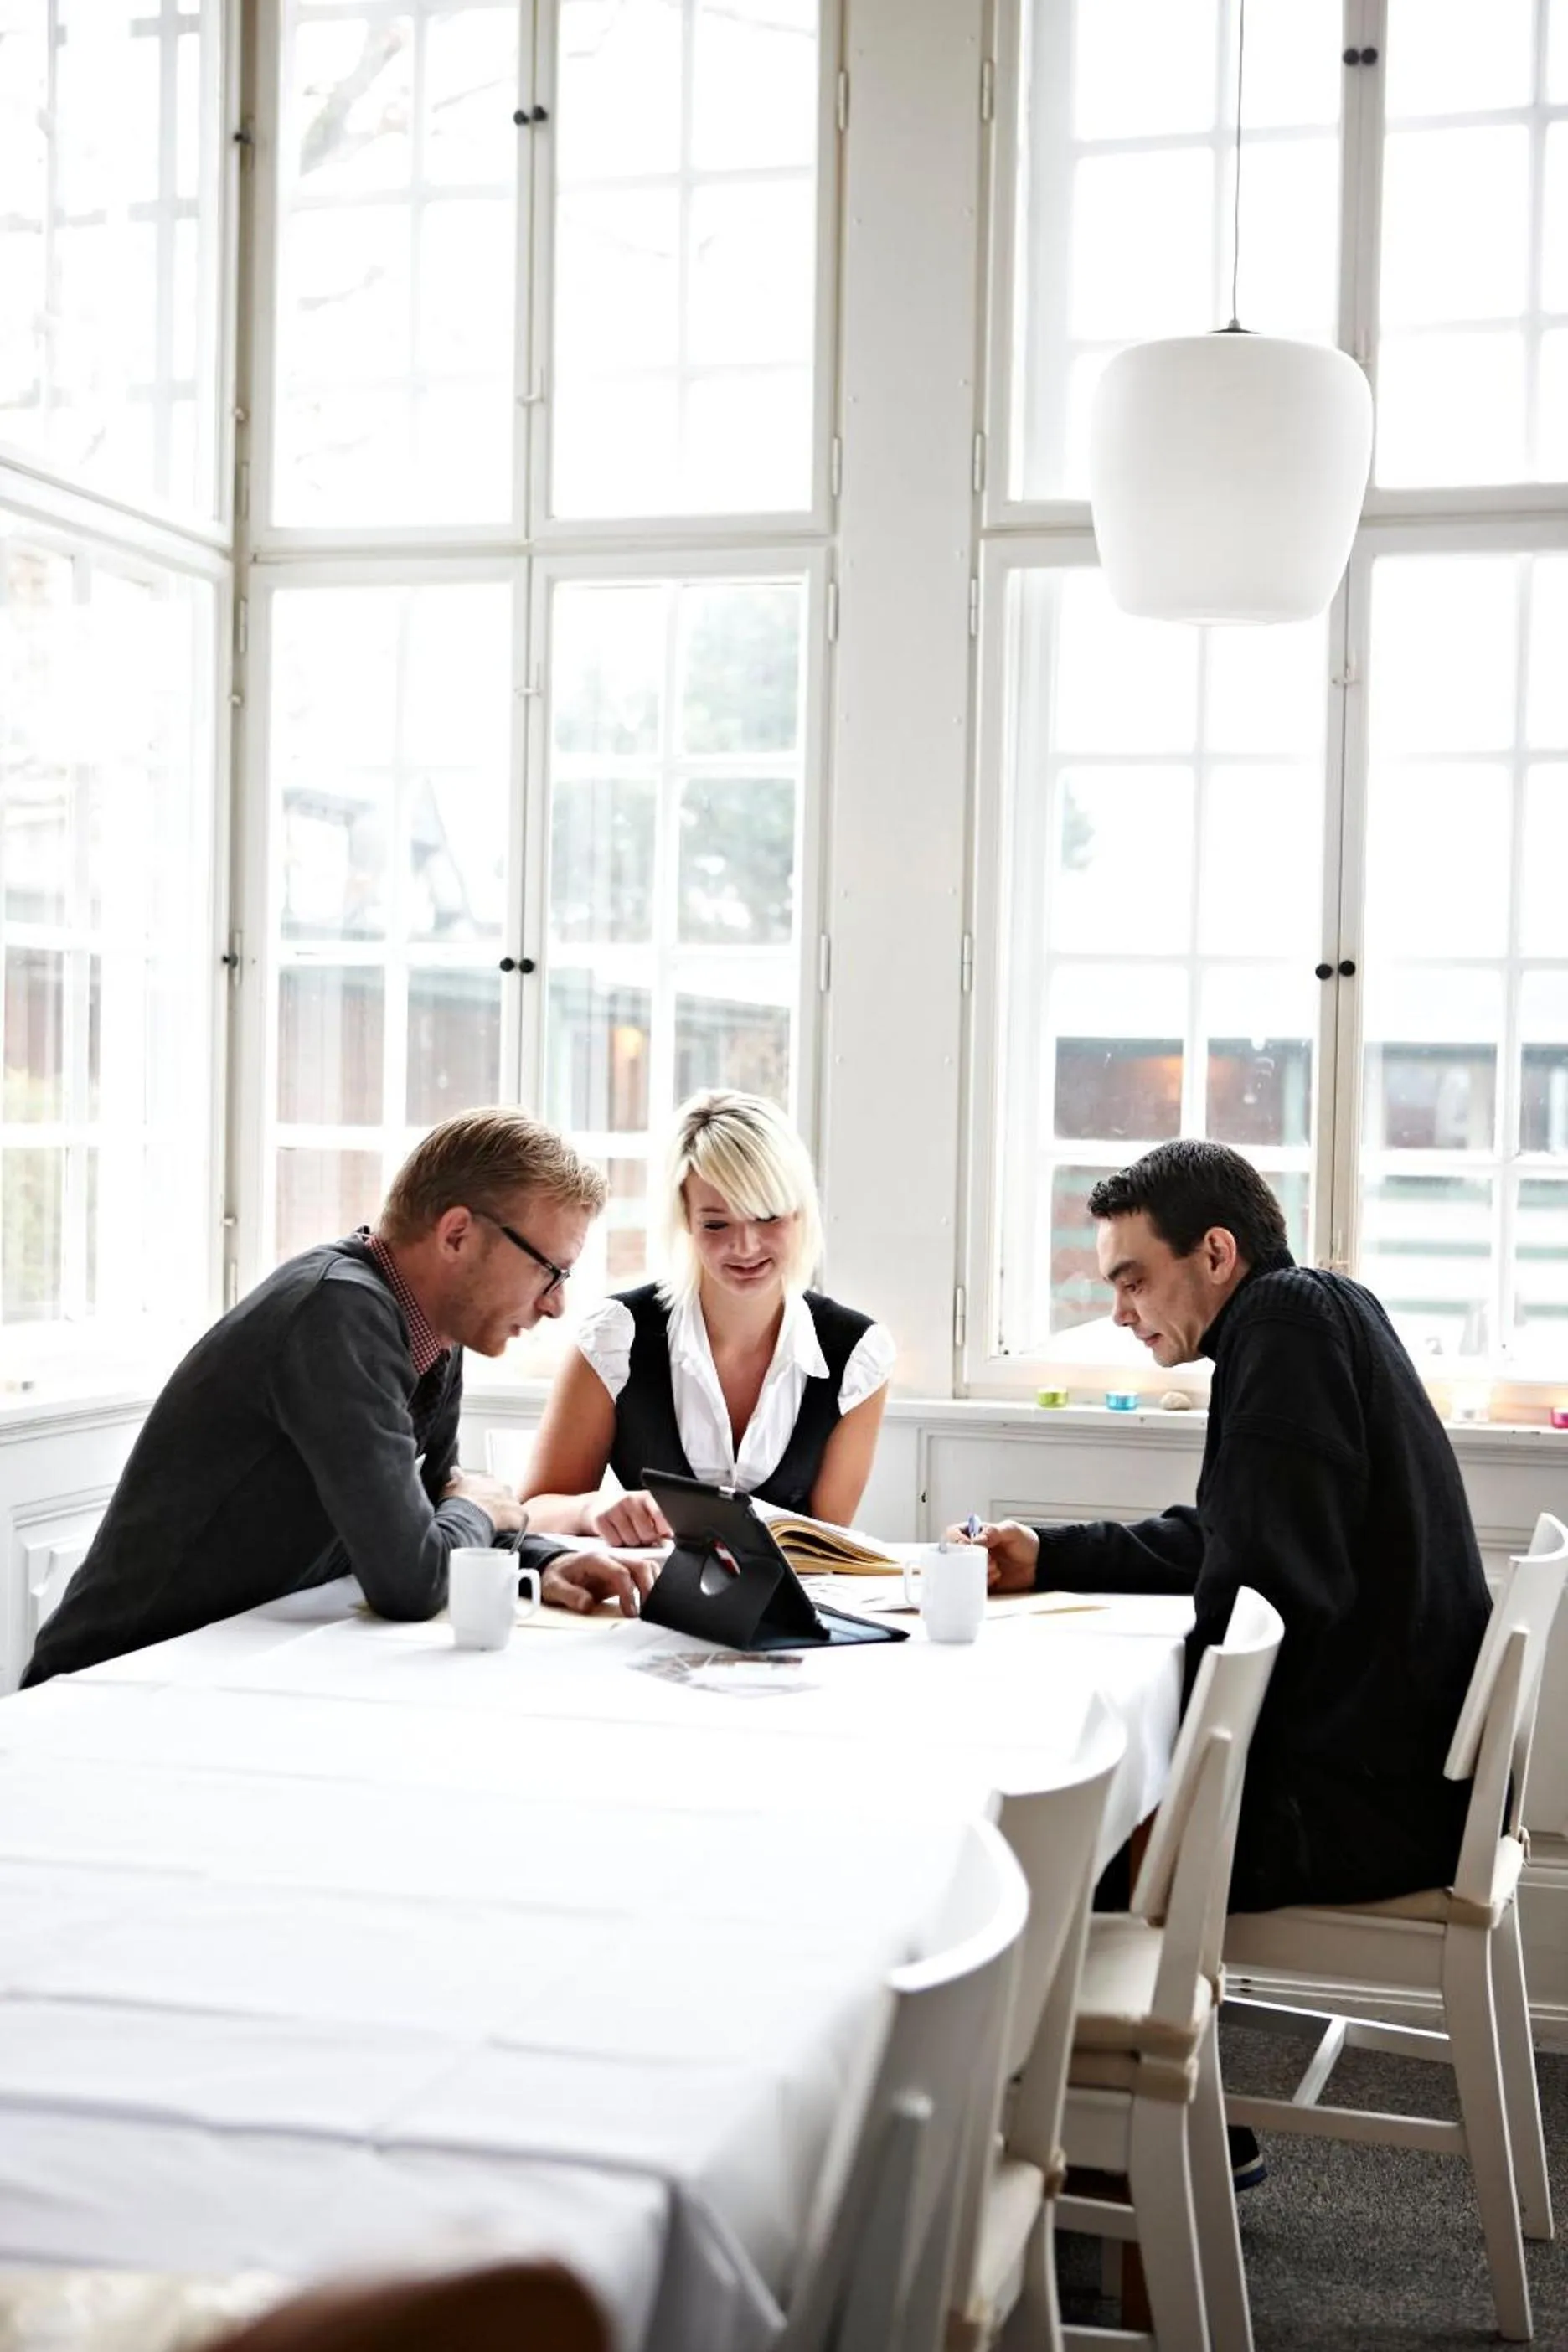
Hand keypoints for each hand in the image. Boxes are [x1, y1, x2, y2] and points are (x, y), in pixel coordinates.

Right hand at [444, 1468, 525, 1534]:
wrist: (469, 1516)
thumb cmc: (458, 1502)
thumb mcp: (452, 1486)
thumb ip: (457, 1478)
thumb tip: (455, 1471)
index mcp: (487, 1479)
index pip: (490, 1483)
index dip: (485, 1493)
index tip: (481, 1501)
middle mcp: (502, 1487)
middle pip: (504, 1495)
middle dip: (498, 1503)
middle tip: (489, 1515)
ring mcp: (512, 1500)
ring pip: (513, 1507)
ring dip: (507, 1515)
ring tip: (498, 1526)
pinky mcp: (520, 1515)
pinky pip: (521, 1521)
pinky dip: (516, 1526)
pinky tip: (508, 1532)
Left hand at [542, 1547, 657, 1619]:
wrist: (555, 1568)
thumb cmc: (555, 1576)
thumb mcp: (553, 1587)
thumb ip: (569, 1595)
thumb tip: (587, 1604)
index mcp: (594, 1560)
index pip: (620, 1572)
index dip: (628, 1593)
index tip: (630, 1612)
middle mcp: (610, 1559)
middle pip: (639, 1566)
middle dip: (648, 1588)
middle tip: (647, 1610)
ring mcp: (618, 1565)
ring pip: (646, 1568)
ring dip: (652, 1586)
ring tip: (650, 1608)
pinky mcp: (622, 1573)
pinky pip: (643, 1575)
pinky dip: (650, 1586)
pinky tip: (649, 1601)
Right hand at [583, 1488, 671, 1546]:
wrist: (598, 1505)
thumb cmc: (627, 1512)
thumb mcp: (644, 1511)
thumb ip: (657, 1522)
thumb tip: (668, 1537)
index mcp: (645, 1497)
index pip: (661, 1514)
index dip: (663, 1530)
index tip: (661, 1535)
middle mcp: (629, 1499)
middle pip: (646, 1534)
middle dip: (645, 1540)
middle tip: (639, 1535)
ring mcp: (614, 1508)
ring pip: (631, 1541)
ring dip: (629, 1543)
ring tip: (626, 1534)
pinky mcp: (600, 1519)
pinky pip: (615, 1542)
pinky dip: (616, 1543)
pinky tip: (614, 1534)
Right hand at [945, 1517, 1038, 1594]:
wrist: (1039, 1564)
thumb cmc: (1026, 1543)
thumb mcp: (1011, 1531)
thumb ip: (993, 1532)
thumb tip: (976, 1540)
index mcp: (975, 1534)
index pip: (954, 1534)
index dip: (956, 1540)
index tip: (968, 1545)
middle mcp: (973, 1551)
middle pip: (955, 1555)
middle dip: (969, 1558)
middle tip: (987, 1559)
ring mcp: (977, 1567)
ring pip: (964, 1571)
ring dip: (979, 1570)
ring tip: (996, 1568)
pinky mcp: (983, 1582)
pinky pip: (974, 1585)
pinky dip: (984, 1581)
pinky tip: (997, 1577)